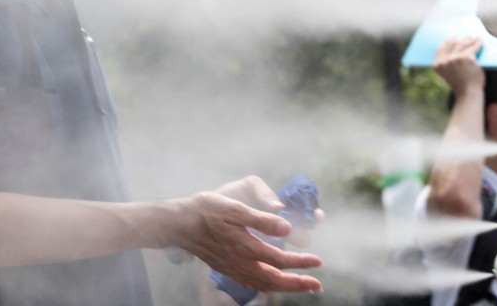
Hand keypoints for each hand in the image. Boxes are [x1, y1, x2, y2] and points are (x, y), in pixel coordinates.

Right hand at [178, 177, 322, 293]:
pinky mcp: (226, 268)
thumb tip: (287, 228)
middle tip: (316, 286)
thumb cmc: (206, 211)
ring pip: (263, 284)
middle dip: (297, 284)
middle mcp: (240, 263)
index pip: (280, 260)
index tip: (318, 262)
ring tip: (302, 287)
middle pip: (274, 281)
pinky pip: (251, 283)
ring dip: (285, 286)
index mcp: (246, 248)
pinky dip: (267, 285)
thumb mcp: (235, 208)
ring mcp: (232, 268)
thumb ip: (262, 220)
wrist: (178, 223)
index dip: (301, 262)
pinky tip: (272, 282)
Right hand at [433, 36, 484, 96]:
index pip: (441, 48)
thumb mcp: (449, 73)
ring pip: (463, 44)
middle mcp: (445, 60)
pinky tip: (480, 42)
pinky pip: (473, 47)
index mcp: (437, 64)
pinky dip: (478, 44)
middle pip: (453, 44)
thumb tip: (455, 45)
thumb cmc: (460, 84)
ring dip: (470, 40)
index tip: (453, 38)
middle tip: (468, 37)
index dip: (448, 42)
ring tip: (475, 38)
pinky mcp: (467, 57)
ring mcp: (455, 58)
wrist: (468, 93)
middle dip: (461, 40)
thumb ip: (448, 62)